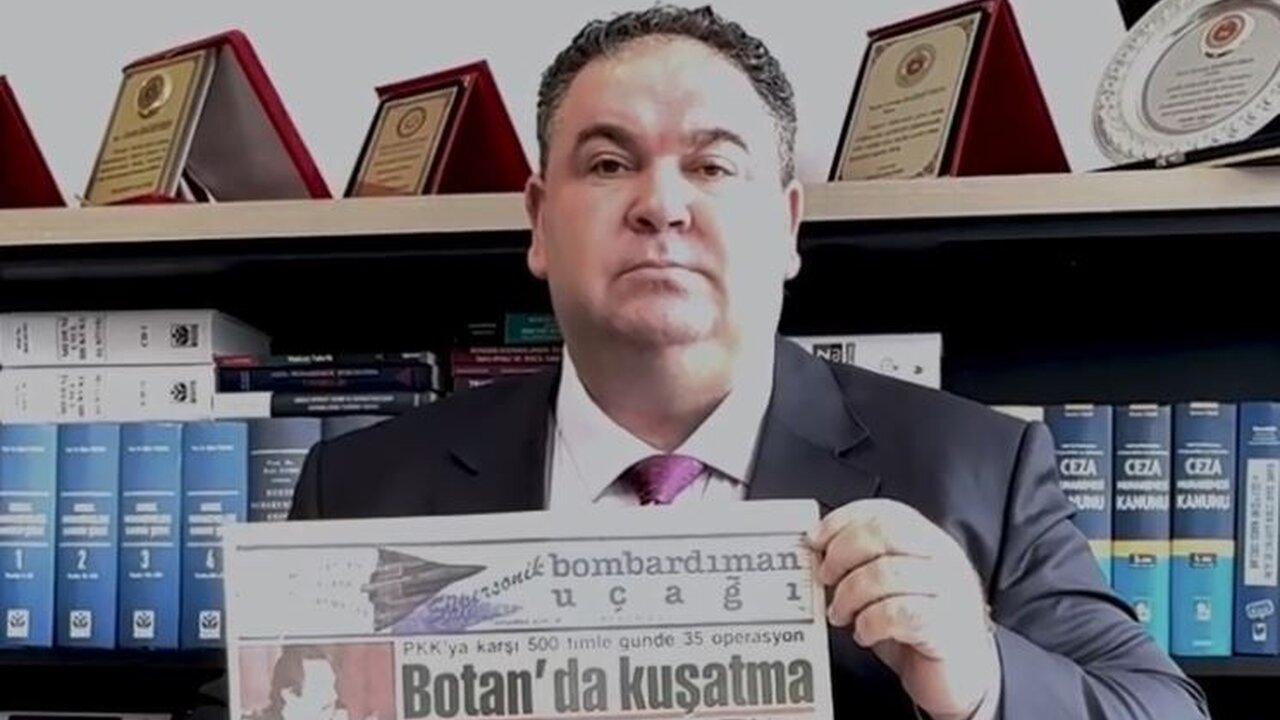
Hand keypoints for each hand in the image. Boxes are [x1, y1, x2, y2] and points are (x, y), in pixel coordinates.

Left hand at [807, 499, 1000, 719]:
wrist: (958, 680)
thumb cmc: (917, 630)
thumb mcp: (887, 589)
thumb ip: (862, 565)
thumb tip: (819, 552)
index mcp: (929, 542)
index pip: (886, 512)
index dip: (845, 520)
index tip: (815, 538)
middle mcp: (943, 559)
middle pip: (885, 533)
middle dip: (843, 553)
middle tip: (825, 577)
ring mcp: (950, 591)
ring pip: (886, 573)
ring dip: (849, 594)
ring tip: (840, 613)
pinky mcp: (946, 626)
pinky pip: (898, 613)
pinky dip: (870, 622)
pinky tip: (864, 633)